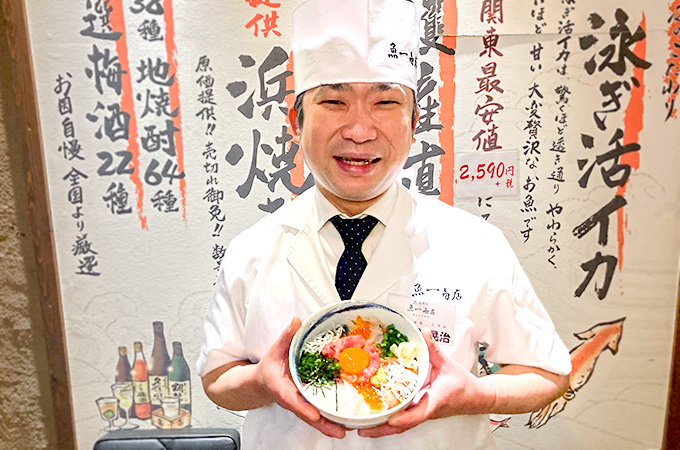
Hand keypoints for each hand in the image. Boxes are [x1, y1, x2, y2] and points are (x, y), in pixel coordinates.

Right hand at [255, 317, 346, 438]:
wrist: (263, 380)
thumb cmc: (270, 366)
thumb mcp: (275, 350)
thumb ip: (286, 336)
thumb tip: (296, 321)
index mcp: (282, 389)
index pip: (293, 401)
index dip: (304, 409)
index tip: (315, 415)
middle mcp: (292, 401)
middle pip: (308, 416)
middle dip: (324, 425)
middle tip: (341, 431)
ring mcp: (301, 405)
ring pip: (316, 419)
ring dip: (330, 425)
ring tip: (349, 429)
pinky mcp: (308, 405)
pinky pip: (320, 414)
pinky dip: (331, 419)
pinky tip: (347, 421)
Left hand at [359, 328, 496, 437]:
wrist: (475, 398)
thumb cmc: (464, 385)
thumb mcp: (448, 364)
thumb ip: (433, 349)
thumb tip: (424, 332)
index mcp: (435, 400)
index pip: (419, 413)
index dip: (404, 417)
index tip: (391, 419)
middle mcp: (426, 410)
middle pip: (402, 425)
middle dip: (382, 429)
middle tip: (363, 428)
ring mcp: (422, 413)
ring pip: (401, 426)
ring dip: (382, 428)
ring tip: (363, 427)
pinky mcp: (420, 412)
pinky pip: (402, 420)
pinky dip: (388, 421)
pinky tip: (375, 418)